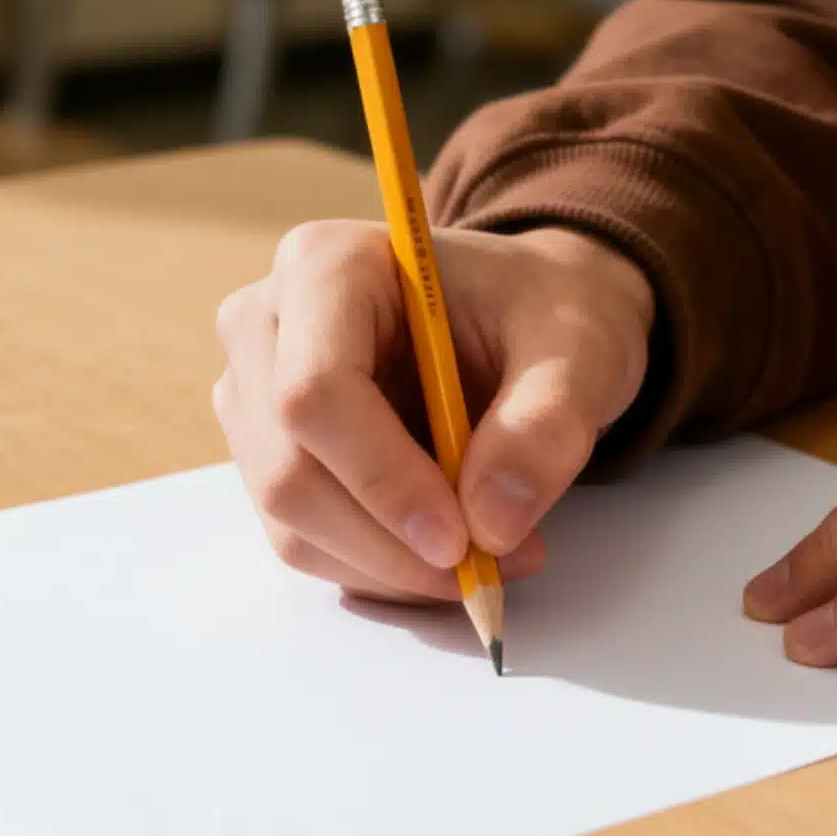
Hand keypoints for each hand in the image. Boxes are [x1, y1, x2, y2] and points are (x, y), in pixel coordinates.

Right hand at [214, 222, 653, 601]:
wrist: (528, 320)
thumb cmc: (544, 314)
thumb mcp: (579, 350)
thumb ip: (545, 425)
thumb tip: (492, 523)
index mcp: (328, 265)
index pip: (315, 391)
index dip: (382, 479)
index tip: (461, 540)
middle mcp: (268, 324)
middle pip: (290, 469)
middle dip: (390, 543)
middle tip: (491, 568)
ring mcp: (257, 394)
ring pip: (291, 521)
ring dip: (390, 567)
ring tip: (492, 559)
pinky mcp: (271, 453)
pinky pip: (305, 540)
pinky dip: (380, 570)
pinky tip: (450, 556)